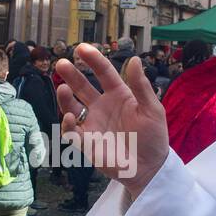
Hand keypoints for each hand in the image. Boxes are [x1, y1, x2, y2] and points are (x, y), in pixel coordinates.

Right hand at [54, 43, 168, 198]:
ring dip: (65, 97)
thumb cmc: (154, 137)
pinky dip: (68, 124)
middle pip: (83, 86)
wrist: (150, 167)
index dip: (93, 59)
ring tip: (62, 88)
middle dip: (71, 74)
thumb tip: (134, 59)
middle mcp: (102, 106)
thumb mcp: (152, 109)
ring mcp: (93, 123)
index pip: (103, 73)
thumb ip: (141, 86)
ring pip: (72, 106)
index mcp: (119, 95)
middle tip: (62, 63)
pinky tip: (71, 117)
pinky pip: (72, 131)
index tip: (81, 48)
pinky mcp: (87, 142)